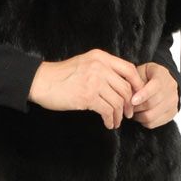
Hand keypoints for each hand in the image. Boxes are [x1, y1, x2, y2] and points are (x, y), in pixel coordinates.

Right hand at [28, 48, 144, 129]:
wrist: (42, 81)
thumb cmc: (62, 75)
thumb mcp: (85, 62)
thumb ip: (103, 68)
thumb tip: (122, 83)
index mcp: (101, 57)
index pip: (129, 69)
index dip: (137, 84)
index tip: (138, 96)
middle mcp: (100, 67)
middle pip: (126, 88)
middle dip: (130, 104)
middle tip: (128, 114)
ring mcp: (94, 81)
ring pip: (118, 101)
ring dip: (119, 115)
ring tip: (116, 121)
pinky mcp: (88, 96)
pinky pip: (107, 111)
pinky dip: (110, 119)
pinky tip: (108, 123)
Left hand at [130, 62, 178, 128]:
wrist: (163, 79)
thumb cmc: (148, 75)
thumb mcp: (140, 71)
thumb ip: (134, 82)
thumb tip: (127, 97)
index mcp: (162, 76)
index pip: (155, 87)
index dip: (143, 95)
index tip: (132, 101)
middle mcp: (171, 89)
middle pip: (151, 104)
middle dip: (135, 107)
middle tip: (127, 105)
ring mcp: (173, 103)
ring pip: (150, 116)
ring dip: (137, 115)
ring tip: (133, 109)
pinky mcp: (171, 114)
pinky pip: (153, 123)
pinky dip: (142, 121)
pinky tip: (140, 113)